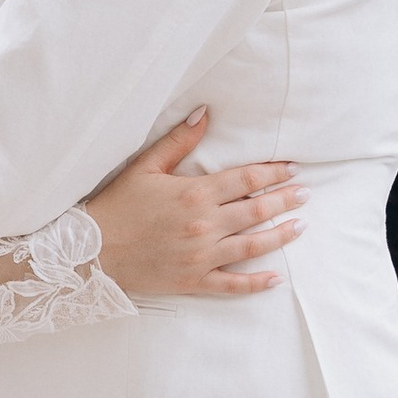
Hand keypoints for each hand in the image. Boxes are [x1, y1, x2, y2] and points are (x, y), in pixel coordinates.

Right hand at [84, 114, 302, 300]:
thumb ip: (179, 141)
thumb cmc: (117, 206)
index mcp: (194, 193)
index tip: (292, 169)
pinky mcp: (194, 280)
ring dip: (280, 235)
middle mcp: (204, 225)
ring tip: (300, 226)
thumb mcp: (145, 167)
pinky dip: (256, 283)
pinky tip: (275, 279)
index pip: (246, 179)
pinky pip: (232, 284)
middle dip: (285, 201)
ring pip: (252, 245)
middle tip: (305, 194)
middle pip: (256, 210)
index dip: (273, 173)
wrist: (91, 252)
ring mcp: (201, 255)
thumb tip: (205, 113)